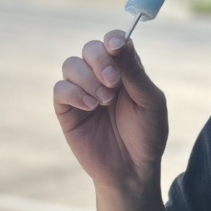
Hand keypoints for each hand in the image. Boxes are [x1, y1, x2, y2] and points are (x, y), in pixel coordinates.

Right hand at [53, 31, 167, 193]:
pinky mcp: (67, 110)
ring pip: (71, 65)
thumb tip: (120, 42)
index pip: (114, 42)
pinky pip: (60, 88)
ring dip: (88, 78)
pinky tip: (91, 107)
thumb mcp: (149, 102)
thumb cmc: (147, 135)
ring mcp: (83, 92)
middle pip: (90, 49)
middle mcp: (102, 77)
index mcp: (126, 71)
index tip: (116, 45)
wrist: (132, 170)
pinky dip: (74, 93)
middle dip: (100, 60)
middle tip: (113, 82)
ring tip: (104, 101)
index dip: (113, 39)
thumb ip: (135, 73)